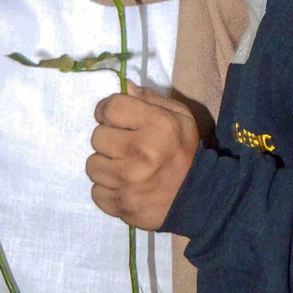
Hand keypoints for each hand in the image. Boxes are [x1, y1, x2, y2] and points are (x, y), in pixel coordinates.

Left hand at [86, 83, 198, 229]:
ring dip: (105, 164)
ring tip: (123, 166)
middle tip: (124, 145)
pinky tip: (124, 185)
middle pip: (97, 136)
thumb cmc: (184, 151)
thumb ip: (149, 99)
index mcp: (157, 125)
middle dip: (109, 138)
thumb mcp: (178, 116)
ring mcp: (129, 182)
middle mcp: (141, 153)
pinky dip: (107, 188)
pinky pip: (96, 191)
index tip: (114, 118)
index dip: (108, 110)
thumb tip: (124, 86)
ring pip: (92, 165)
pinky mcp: (122, 205)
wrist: (200, 197)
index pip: (109, 108)